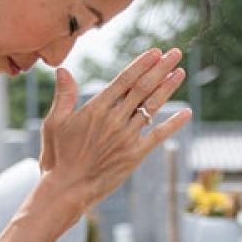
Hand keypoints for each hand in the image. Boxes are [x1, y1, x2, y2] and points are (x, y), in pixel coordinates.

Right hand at [39, 47, 189, 211]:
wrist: (67, 189)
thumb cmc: (58, 157)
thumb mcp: (55, 123)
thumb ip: (64, 96)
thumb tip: (63, 70)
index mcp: (96, 108)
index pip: (124, 79)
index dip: (142, 64)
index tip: (156, 52)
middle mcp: (115, 120)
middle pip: (143, 88)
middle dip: (161, 69)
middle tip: (175, 53)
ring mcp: (127, 137)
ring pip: (152, 107)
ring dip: (168, 88)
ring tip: (180, 72)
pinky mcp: (135, 155)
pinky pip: (158, 135)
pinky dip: (173, 124)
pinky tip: (186, 112)